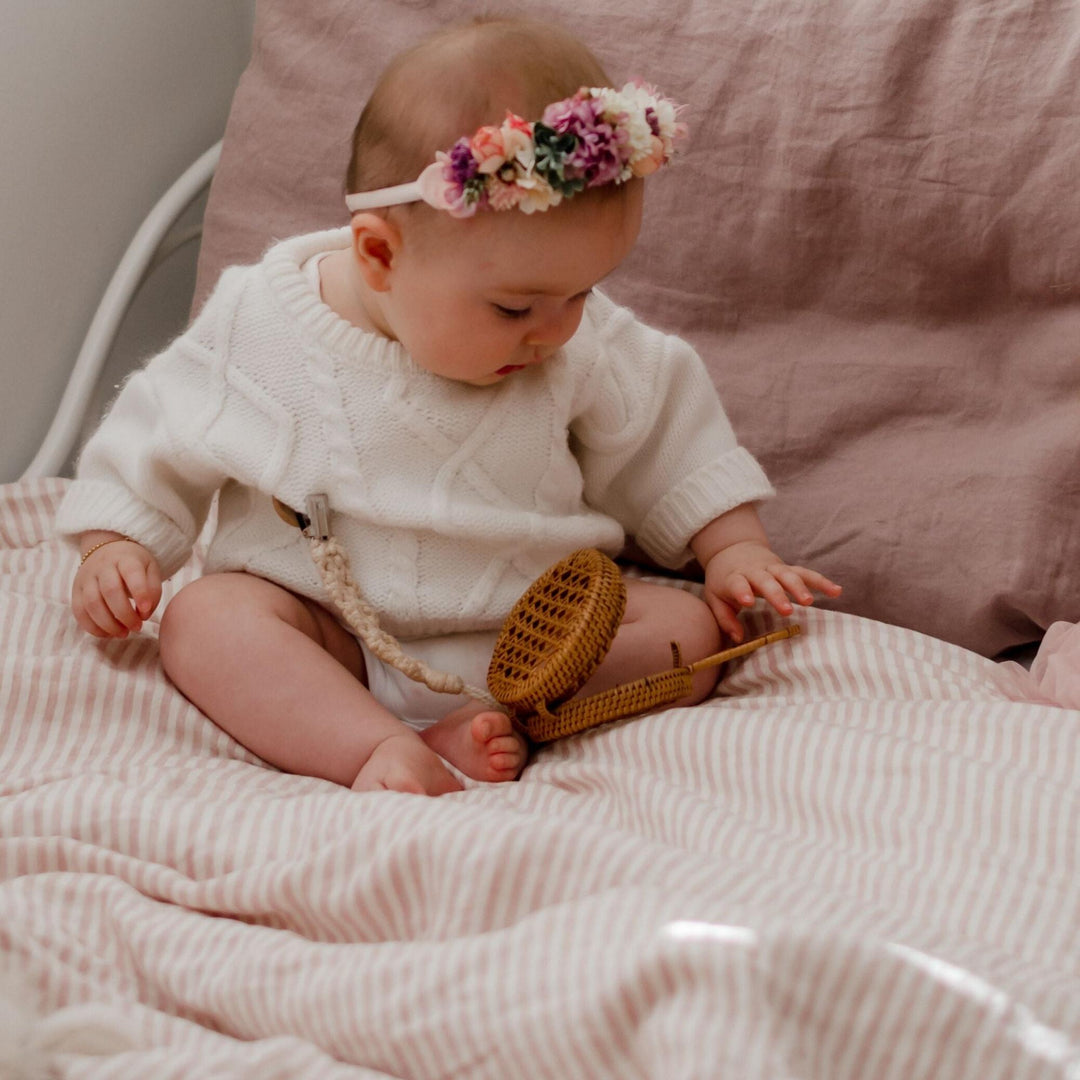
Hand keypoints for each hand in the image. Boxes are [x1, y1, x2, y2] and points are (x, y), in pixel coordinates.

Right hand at [72, 537, 161, 638]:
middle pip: (110, 591)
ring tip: (124, 633)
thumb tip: (143, 615)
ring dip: (108, 624)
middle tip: (137, 627)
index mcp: (125, 558)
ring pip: (92, 603)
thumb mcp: (150, 569)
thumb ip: (153, 591)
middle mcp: (103, 566)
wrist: (106, 550)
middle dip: (124, 614)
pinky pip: (79, 612)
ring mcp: (86, 578)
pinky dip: (92, 627)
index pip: (132, 573)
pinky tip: (108, 634)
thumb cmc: (133, 565)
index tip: (146, 609)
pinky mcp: (76, 591)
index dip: (140, 592)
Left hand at [702, 540, 841, 641]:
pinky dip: (821, 581)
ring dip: (800, 587)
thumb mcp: (715, 597)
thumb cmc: (724, 580)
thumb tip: (738, 639)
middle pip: (767, 581)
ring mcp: (773, 568)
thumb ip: (725, 618)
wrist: (733, 550)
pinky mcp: (787, 568)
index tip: (748, 602)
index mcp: (734, 577)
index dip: (742, 591)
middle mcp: (755, 571)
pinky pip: (806, 573)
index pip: (738, 583)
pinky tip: (837, 591)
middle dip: (777, 594)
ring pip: (788, 575)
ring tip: (809, 602)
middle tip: (786, 610)